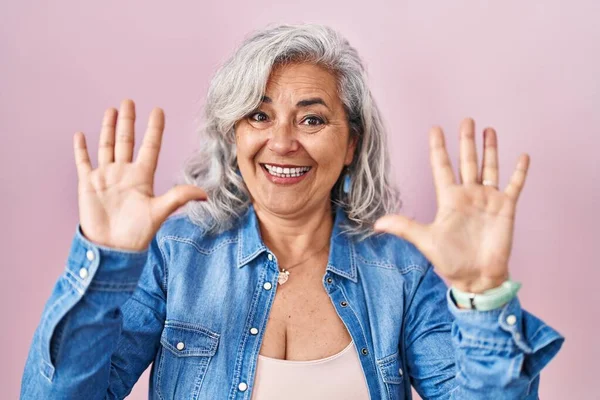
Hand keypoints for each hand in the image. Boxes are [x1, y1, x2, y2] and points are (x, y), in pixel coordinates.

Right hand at [73, 99, 206, 250]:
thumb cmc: (137, 233)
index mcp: (142, 176)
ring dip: (108, 128)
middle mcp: (124, 173)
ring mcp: (106, 177)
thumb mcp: (160, 211)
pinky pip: (83, 162)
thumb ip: (179, 198)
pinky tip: (80, 135)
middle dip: (128, 121)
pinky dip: (81, 149)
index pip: (149, 146)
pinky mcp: (88, 184)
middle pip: (126, 140)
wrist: (112, 248)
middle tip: (129, 101)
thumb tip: (205, 193)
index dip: (154, 129)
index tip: (158, 110)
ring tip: (111, 110)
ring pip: (106, 146)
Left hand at [374, 118, 529, 292]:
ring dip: (490, 149)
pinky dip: (519, 172)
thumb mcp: (425, 241)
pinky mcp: (506, 208)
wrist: (475, 277)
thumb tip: (377, 223)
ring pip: (489, 167)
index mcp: (449, 199)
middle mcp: (468, 194)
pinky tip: (523, 156)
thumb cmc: (450, 261)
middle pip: (467, 161)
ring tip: (489, 130)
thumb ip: (404, 227)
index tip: (435, 129)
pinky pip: (514, 185)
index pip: (442, 167)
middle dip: (466, 141)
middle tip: (466, 120)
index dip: (439, 148)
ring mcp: (488, 200)